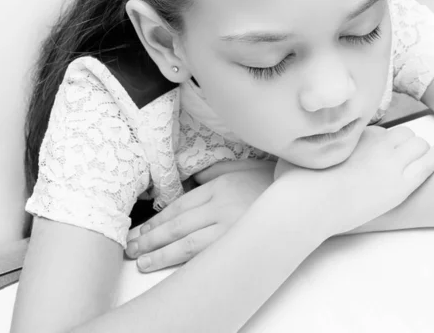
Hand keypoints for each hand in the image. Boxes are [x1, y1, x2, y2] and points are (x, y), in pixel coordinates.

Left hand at [125, 161, 274, 271]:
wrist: (303, 197)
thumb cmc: (272, 183)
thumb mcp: (242, 167)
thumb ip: (215, 170)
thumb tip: (193, 178)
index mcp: (218, 186)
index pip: (178, 206)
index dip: (157, 219)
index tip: (141, 229)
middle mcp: (220, 205)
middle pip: (177, 224)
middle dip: (150, 237)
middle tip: (131, 247)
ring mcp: (229, 226)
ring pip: (186, 242)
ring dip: (161, 252)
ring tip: (143, 260)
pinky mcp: (239, 242)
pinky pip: (206, 254)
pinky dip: (185, 260)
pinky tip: (170, 265)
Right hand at [276, 126, 433, 236]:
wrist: (308, 205)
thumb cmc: (297, 183)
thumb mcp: (295, 154)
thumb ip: (303, 145)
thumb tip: (292, 137)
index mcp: (354, 135)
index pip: (381, 132)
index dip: (382, 142)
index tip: (378, 153)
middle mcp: (376, 143)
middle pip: (403, 134)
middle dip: (404, 144)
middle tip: (399, 158)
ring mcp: (390, 163)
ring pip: (418, 145)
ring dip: (418, 150)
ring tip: (417, 159)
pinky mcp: (400, 185)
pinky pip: (427, 164)